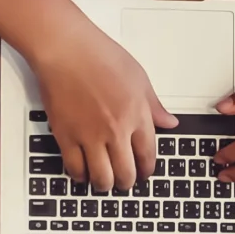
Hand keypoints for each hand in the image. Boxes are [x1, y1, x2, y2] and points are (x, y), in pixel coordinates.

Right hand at [31, 17, 174, 190]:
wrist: (66, 49)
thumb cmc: (99, 56)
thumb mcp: (138, 77)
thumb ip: (154, 106)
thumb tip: (168, 122)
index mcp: (137, 115)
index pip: (147, 155)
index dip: (147, 170)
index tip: (144, 173)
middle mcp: (115, 130)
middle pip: (125, 173)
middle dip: (127, 182)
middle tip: (124, 182)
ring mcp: (89, 135)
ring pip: (101, 177)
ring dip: (104, 184)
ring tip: (103, 182)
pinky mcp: (66, 136)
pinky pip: (75, 168)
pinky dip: (80, 176)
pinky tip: (82, 172)